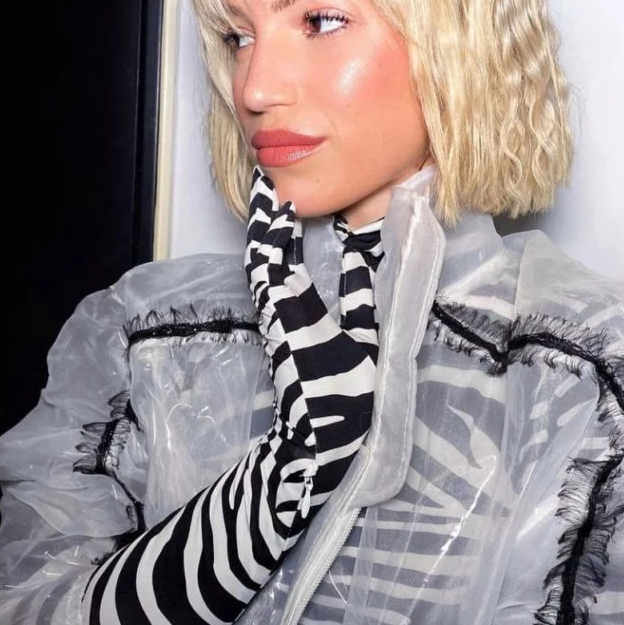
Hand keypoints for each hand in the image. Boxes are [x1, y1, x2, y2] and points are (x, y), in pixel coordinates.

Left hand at [244, 167, 376, 454]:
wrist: (314, 443)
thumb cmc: (341, 396)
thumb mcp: (362, 339)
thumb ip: (359, 292)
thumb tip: (359, 248)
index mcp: (290, 302)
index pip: (273, 245)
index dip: (272, 213)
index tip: (276, 182)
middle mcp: (274, 304)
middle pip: (262, 249)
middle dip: (266, 215)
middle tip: (273, 181)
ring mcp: (272, 316)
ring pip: (262, 264)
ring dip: (267, 234)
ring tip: (278, 205)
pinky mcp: (277, 328)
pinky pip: (269, 282)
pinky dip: (274, 257)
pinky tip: (286, 250)